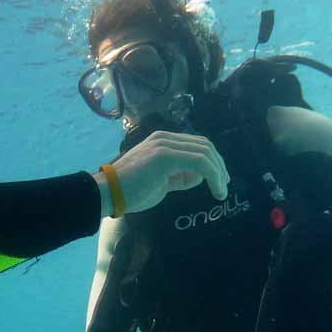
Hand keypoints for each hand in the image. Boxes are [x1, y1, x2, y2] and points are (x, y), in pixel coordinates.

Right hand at [98, 130, 228, 215]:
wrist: (107, 193)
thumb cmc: (130, 192)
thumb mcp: (161, 182)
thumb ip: (180, 176)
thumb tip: (198, 177)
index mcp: (163, 141)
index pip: (196, 145)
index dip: (213, 161)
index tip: (220, 180)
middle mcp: (165, 138)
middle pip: (204, 145)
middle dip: (219, 166)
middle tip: (224, 185)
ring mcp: (165, 145)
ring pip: (205, 152)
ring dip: (219, 172)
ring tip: (221, 191)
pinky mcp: (166, 156)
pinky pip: (200, 162)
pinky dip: (214, 176)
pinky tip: (216, 190)